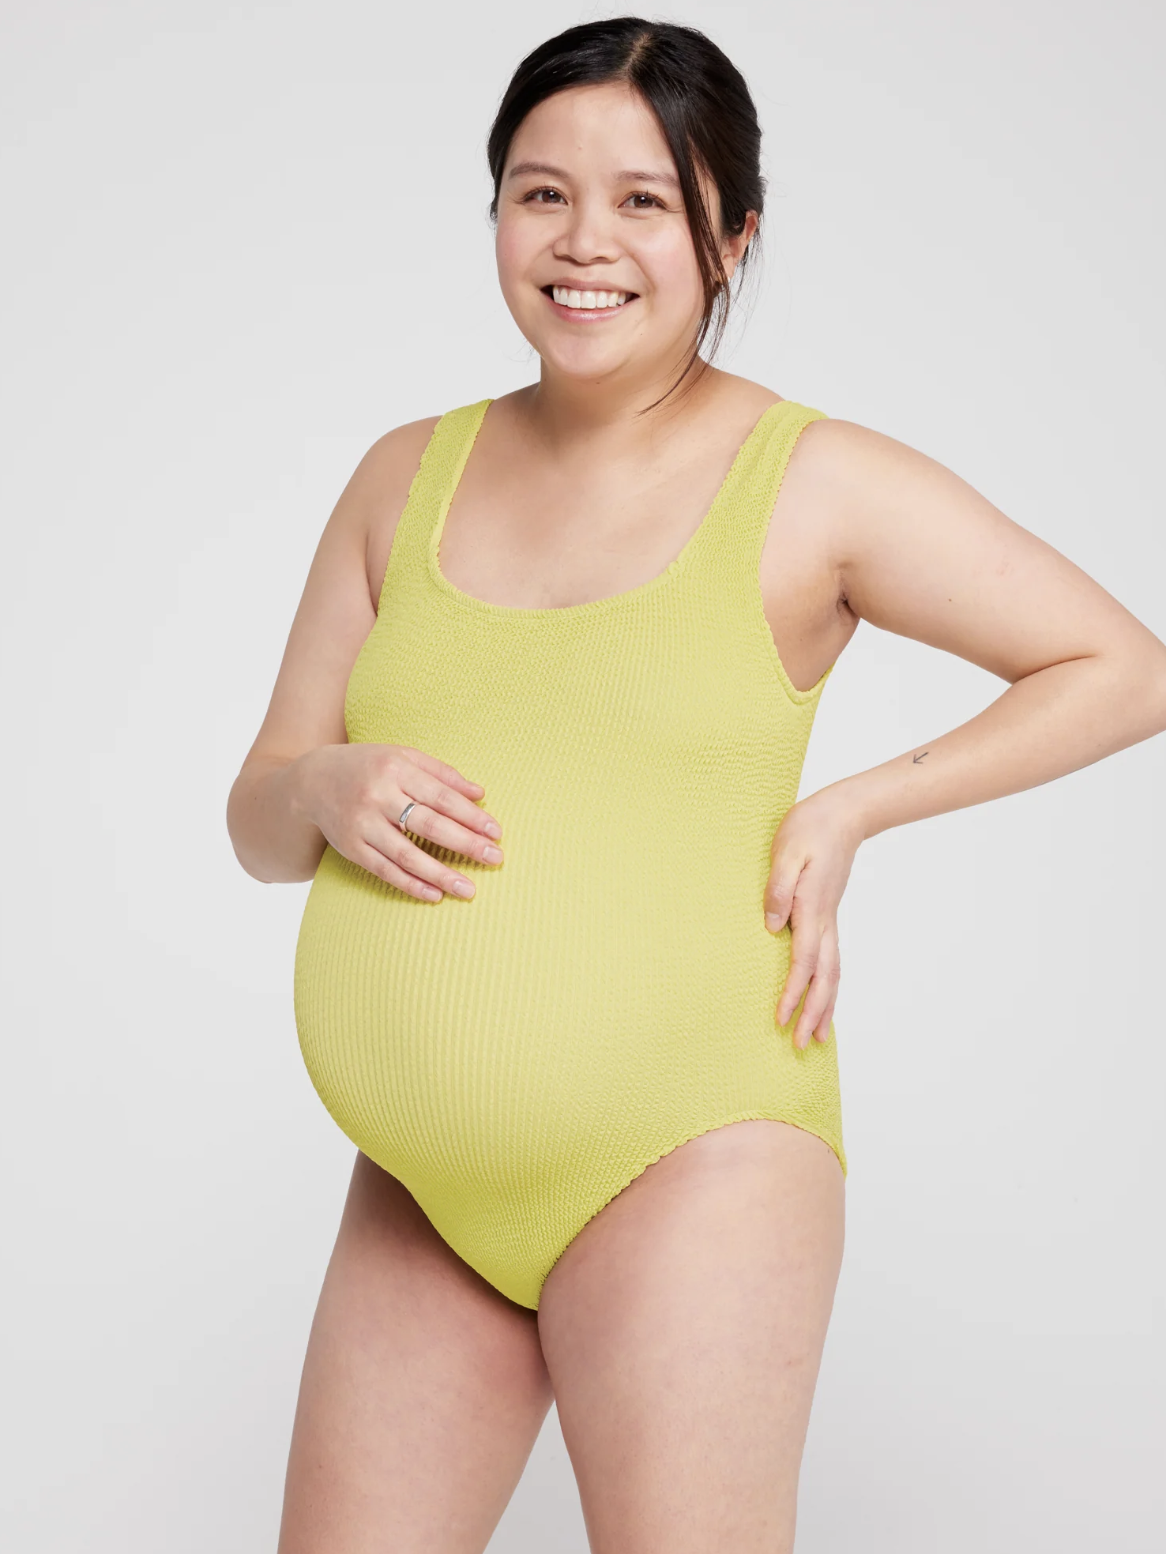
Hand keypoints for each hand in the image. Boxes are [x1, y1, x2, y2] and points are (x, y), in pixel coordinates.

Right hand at [291, 743, 502, 901]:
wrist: (312, 781)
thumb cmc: (368, 766)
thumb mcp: (403, 757)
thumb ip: (441, 773)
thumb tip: (480, 794)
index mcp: (395, 769)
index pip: (441, 796)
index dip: (471, 816)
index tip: (496, 832)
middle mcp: (377, 796)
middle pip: (428, 824)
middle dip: (465, 844)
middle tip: (495, 859)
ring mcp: (361, 824)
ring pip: (406, 854)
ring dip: (441, 874)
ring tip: (469, 889)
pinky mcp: (350, 848)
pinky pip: (384, 870)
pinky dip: (410, 884)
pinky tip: (434, 895)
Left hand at [764, 790, 862, 1048]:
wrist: (843, 814)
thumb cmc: (810, 828)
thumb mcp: (786, 852)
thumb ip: (777, 889)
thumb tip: (771, 927)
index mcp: (812, 909)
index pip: (803, 961)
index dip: (792, 993)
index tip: (780, 1018)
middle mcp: (825, 921)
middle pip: (824, 978)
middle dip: (813, 1013)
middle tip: (801, 1045)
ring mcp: (830, 920)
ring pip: (832, 973)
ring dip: (826, 1006)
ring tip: (816, 1037)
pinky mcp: (828, 916)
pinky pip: (831, 960)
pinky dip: (829, 985)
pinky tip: (823, 997)